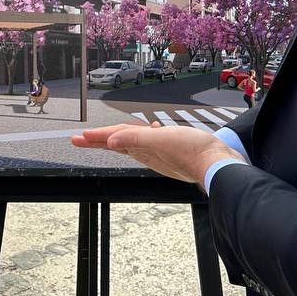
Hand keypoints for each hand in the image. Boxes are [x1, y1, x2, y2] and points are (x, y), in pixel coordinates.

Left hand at [71, 120, 242, 185]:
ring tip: (106, 136)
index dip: (96, 137)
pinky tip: (152, 130)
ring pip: (133, 143)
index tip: (78, 137)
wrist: (218, 164)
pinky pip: (152, 143)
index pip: (114, 140)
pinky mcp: (172, 153)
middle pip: (118, 143)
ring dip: (119, 137)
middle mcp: (148, 153)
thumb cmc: (193, 152)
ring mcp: (160, 154)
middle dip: (98, 139)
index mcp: (143, 149)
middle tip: (80, 138)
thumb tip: (111, 142)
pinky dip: (146, 136)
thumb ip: (136, 139)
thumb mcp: (161, 140)